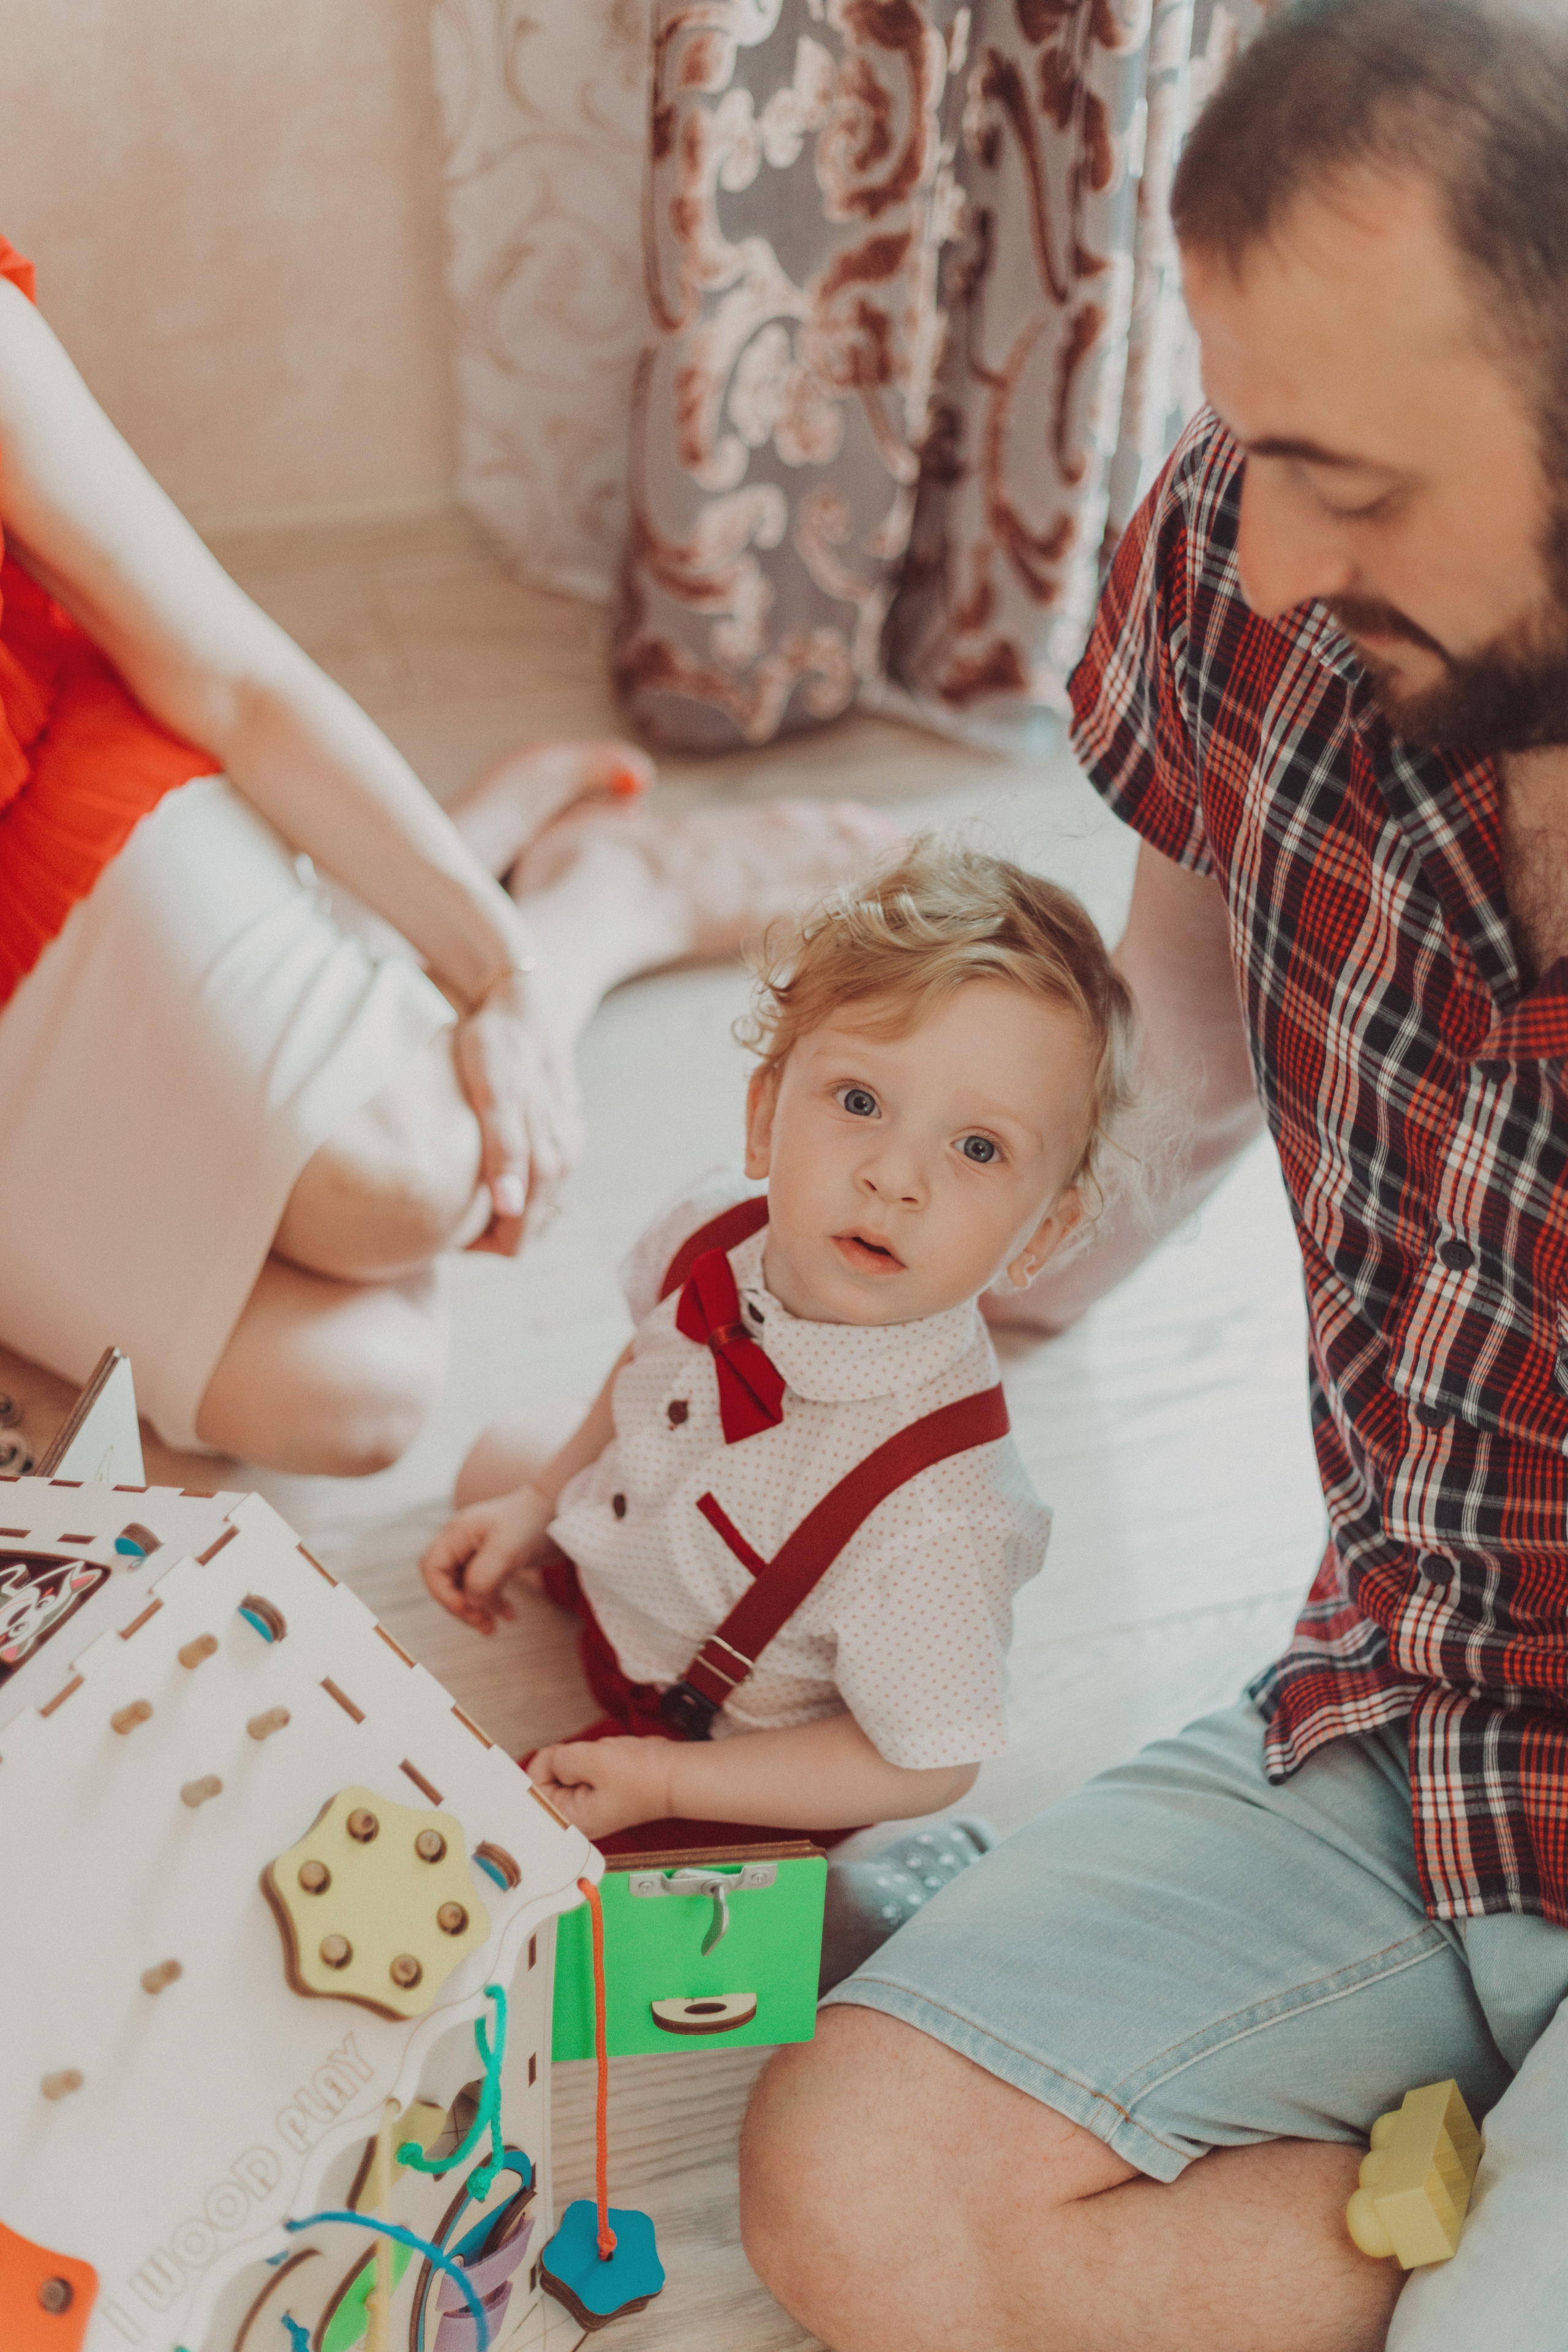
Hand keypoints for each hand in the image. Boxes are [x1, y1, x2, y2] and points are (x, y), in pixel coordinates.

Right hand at [419, 1484, 555, 1633]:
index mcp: (457, 1533)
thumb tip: (470, 1605)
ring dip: (477, 1610)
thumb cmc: (531, 1522)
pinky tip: (510, 1615)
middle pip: (446, 1582)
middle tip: (482, 1625)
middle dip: (461, 1606)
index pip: (432, 1568)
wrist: (560, 1510)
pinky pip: (485, 1588)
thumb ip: (482, 1578)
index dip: (443, 1593)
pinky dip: (494, 1603)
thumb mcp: (505, 1550)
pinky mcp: (496, 1562)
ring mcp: (479, 1552)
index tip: (465, 1609)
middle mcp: (463, 1542)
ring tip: (492, 1629)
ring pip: (466, 1588)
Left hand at [453, 971, 582, 1255]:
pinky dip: (515, 1185)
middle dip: (489, 1233)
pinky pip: (543, 1176)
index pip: (518, 1237)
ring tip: (458, 1194)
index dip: (480, 1246)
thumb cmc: (498, 1042)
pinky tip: (487, 1171)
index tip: (443, 1233)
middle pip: (531, 1226)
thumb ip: (504, 1152)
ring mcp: (568, 1140)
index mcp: (551, 1157)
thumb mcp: (494, 1093)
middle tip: (442, 1217)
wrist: (523, 993)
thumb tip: (512, 1210)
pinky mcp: (563, 1125)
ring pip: (539, 1203)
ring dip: (503, 1211)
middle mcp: (567, 1155)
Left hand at [526, 1735, 677, 1839]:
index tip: (562, 1756)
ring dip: (582, 1757)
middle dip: (568, 1760)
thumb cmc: (641, 1776)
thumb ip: (558, 1760)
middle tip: (590, 1760)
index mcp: (570, 1821)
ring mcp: (588, 1804)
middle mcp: (576, 1817)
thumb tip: (550, 1760)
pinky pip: (583, 1767)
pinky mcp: (598, 1791)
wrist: (673, 1774)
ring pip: (566, 1769)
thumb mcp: (590, 1760)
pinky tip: (611, 1761)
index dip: (546, 1765)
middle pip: (548, 1778)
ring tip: (605, 1762)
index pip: (534, 1790)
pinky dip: (594, 1757)